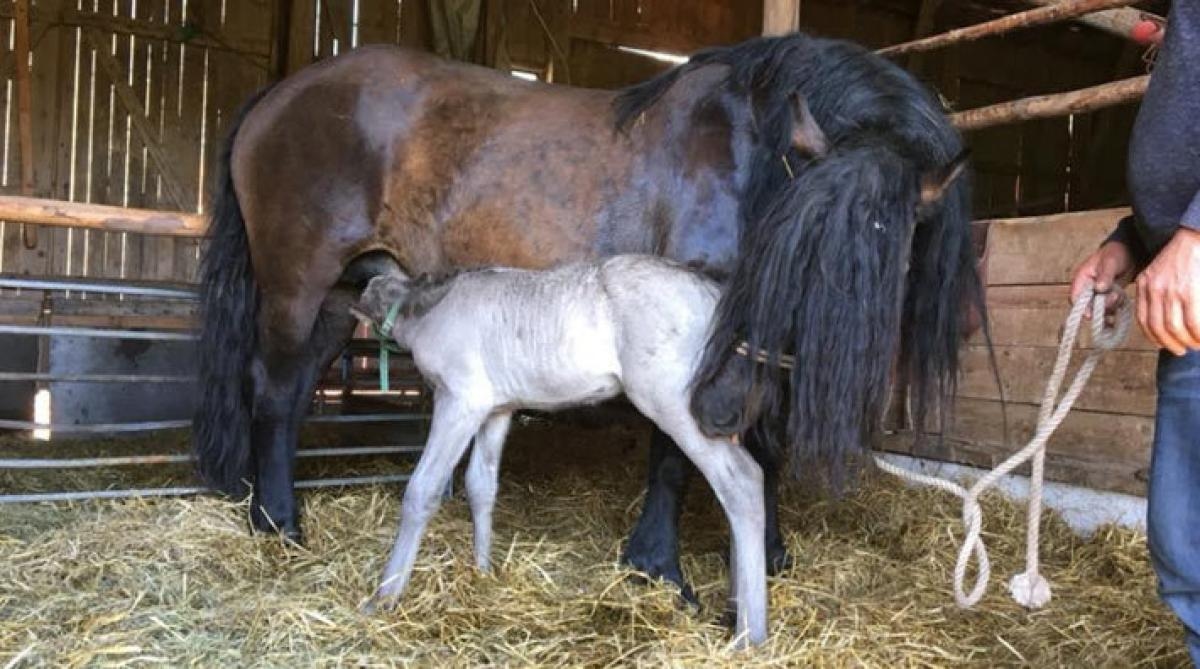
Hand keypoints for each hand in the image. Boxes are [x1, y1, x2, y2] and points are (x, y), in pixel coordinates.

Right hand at [1069, 240, 1133, 321]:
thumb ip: (1105, 276)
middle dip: (1100, 306)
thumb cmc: (1116, 253)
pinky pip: (1110, 308)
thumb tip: (1098, 288)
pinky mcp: (1108, 296)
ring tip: (1119, 295)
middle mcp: (1087, 288)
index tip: (1091, 314)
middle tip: (1114, 298)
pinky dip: (1116, 307)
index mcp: (1082, 278)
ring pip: (1100, 309)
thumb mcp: (1110, 262)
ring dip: (1110, 306)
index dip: (1081, 307)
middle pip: (1088, 306)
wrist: (1130, 252)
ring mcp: (1098, 293)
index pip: (1075, 297)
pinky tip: (1122, 300)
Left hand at [1135, 228, 1199, 354]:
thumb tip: (1163, 319)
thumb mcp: (1160, 272)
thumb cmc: (1183, 255)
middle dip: (1170, 343)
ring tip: (1195, 344)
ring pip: (1175, 327)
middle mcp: (1154, 289)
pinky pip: (1193, 321)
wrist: (1195, 237)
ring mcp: (1171, 291)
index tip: (1162, 345)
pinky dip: (1198, 333)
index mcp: (1145, 284)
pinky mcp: (1190, 291)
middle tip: (1182, 350)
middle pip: (1158, 327)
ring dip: (1186, 341)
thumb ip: (1157, 292)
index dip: (1153, 336)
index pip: (1143, 319)